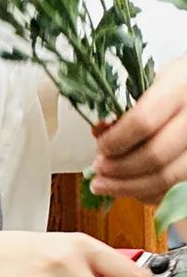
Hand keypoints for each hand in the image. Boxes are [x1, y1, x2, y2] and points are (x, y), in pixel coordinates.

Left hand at [91, 57, 186, 202]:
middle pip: (155, 156)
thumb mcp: (151, 82)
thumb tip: (99, 131)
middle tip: (98, 170)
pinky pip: (178, 189)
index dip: (117, 140)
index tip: (100, 147)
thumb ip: (126, 106)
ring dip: (131, 188)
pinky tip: (131, 189)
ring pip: (168, 179)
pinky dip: (151, 194)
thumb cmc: (176, 85)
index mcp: (178, 89)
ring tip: (105, 185)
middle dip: (120, 169)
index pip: (143, 122)